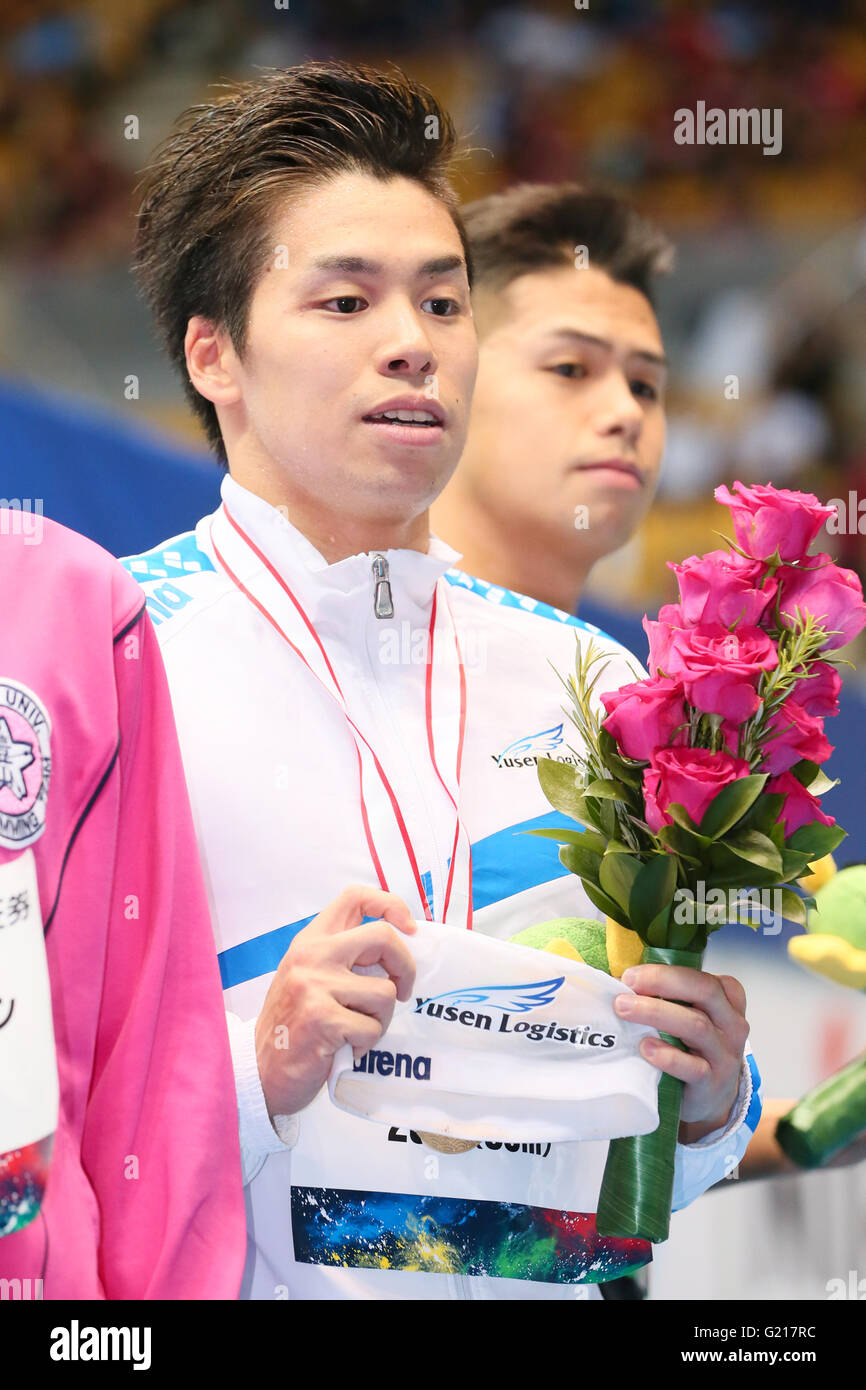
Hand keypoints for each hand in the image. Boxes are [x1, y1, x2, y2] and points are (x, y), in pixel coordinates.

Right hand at [255, 885, 416, 1119]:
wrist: (259, 1070)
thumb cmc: (292, 1025)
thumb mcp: (308, 976)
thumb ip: (342, 957)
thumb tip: (399, 948)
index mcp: (311, 941)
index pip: (355, 897)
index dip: (391, 905)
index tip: (409, 929)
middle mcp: (312, 955)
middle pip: (382, 936)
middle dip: (405, 966)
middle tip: (402, 991)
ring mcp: (315, 985)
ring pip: (385, 992)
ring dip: (381, 1019)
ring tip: (356, 1031)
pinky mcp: (322, 1018)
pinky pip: (372, 1028)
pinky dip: (365, 1044)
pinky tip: (343, 1049)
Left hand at [613, 964, 748, 1142]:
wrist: (712, 1100)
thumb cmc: (695, 1050)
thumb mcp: (691, 1017)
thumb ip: (669, 998)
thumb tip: (622, 981)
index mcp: (727, 1001)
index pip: (703, 976)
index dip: (667, 971)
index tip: (632, 975)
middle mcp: (731, 1024)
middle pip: (704, 991)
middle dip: (662, 982)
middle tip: (627, 985)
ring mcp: (724, 1054)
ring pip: (696, 1025)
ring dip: (656, 1013)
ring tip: (625, 1010)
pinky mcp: (711, 1082)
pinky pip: (693, 1067)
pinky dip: (668, 1055)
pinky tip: (645, 1048)